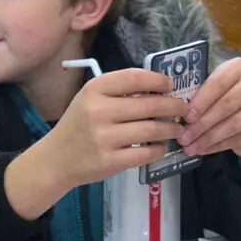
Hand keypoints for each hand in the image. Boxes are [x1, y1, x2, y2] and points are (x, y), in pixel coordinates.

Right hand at [4, 69, 188, 220]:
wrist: (57, 159)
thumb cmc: (80, 124)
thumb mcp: (91, 99)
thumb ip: (119, 91)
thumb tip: (159, 88)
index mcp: (94, 90)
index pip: (134, 78)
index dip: (158, 80)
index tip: (170, 85)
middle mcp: (99, 111)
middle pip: (149, 104)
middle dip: (173, 106)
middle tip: (183, 109)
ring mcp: (105, 138)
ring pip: (152, 130)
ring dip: (171, 128)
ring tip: (177, 128)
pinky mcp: (111, 161)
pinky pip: (146, 153)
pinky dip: (159, 149)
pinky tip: (161, 146)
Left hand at [181, 57, 240, 170]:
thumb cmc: (229, 100)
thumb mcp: (217, 91)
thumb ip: (202, 97)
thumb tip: (179, 115)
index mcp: (239, 67)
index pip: (218, 83)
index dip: (201, 101)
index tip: (186, 117)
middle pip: (225, 105)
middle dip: (202, 123)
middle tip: (184, 137)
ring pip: (232, 124)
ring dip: (208, 138)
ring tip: (191, 147)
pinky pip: (239, 138)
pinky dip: (219, 146)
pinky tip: (205, 150)